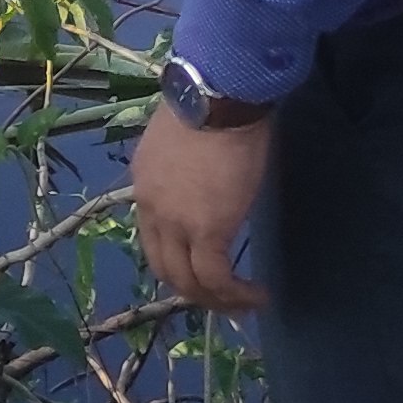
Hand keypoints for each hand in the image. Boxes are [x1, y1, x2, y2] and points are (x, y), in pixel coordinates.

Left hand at [132, 101, 274, 314]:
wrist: (219, 97)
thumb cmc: (212, 107)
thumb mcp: (185, 144)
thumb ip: (187, 172)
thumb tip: (208, 185)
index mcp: (144, 186)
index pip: (153, 239)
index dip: (177, 263)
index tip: (204, 272)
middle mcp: (151, 210)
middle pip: (165, 268)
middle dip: (194, 290)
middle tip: (224, 300)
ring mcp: (175, 223)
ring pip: (188, 281)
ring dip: (216, 300)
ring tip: (244, 305)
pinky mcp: (207, 230)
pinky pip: (217, 278)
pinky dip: (236, 294)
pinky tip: (258, 295)